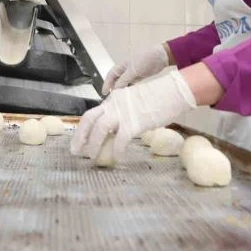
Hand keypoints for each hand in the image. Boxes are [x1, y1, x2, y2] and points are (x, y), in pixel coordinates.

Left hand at [71, 70, 195, 162]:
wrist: (174, 92)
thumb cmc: (160, 97)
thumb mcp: (135, 101)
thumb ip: (124, 112)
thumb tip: (118, 129)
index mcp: (114, 99)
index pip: (93, 113)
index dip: (83, 128)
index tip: (79, 139)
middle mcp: (114, 104)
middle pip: (89, 119)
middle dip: (80, 136)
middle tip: (76, 151)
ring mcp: (123, 113)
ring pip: (100, 129)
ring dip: (93, 145)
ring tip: (92, 157)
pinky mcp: (134, 123)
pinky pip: (120, 140)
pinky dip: (116, 151)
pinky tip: (116, 159)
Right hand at [102, 43, 168, 94]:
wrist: (160, 57)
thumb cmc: (145, 59)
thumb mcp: (132, 70)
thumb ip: (124, 80)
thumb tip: (115, 89)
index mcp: (121, 66)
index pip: (110, 75)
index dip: (106, 84)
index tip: (104, 93)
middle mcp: (125, 70)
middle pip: (116, 80)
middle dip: (113, 88)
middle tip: (112, 98)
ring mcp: (132, 73)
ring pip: (124, 83)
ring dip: (121, 90)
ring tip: (120, 99)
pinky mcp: (139, 77)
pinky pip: (132, 84)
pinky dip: (129, 89)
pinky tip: (129, 95)